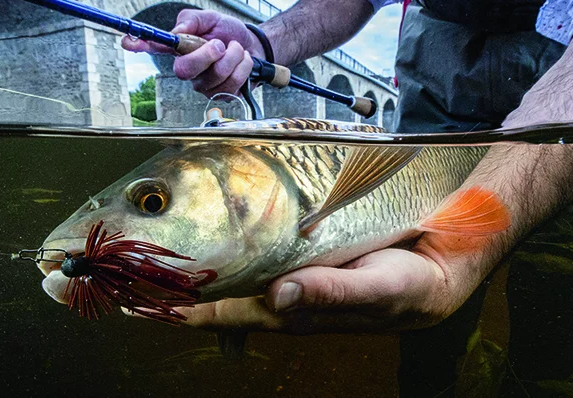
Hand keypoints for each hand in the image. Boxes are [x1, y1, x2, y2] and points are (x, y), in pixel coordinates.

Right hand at [121, 9, 265, 96]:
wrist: (254, 46)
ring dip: (233, 57)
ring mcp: (204, 85)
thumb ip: (192, 21)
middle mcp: (189, 69)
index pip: (155, 48)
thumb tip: (177, 32)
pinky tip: (243, 62)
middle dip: (206, 56)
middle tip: (220, 44)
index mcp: (180, 48)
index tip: (128, 42)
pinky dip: (242, 68)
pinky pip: (230, 85)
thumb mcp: (211, 18)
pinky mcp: (221, 95)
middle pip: (184, 71)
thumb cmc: (229, 33)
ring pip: (214, 76)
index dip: (140, 46)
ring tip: (237, 49)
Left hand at [149, 233, 493, 333]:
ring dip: (192, 269)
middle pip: (217, 295)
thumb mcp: (380, 290)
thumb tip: (280, 295)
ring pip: (231, 274)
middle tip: (124, 275)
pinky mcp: (305, 254)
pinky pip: (254, 253)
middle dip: (173, 288)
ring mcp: (293, 274)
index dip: (180, 309)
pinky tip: (209, 237)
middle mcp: (285, 293)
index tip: (133, 301)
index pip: (224, 311)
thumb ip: (332, 293)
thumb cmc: (413, 284)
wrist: (448, 263)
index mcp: (296, 308)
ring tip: (150, 258)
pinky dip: (225, 248)